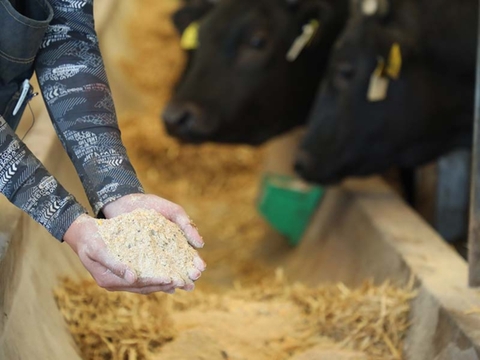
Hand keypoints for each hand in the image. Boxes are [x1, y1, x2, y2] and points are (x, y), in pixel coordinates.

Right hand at [63, 214, 177, 293]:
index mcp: (109, 280)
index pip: (137, 284)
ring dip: (161, 284)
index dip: (155, 282)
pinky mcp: (121, 273)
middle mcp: (114, 283)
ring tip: (179, 284)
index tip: (172, 279)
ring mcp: (117, 280)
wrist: (80, 232)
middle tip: (182, 283)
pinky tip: (166, 278)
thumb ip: (115, 264)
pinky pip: (140, 278)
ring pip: (143, 285)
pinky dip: (153, 279)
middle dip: (163, 285)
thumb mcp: (99, 249)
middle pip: (143, 287)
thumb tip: (132, 277)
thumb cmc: (90, 237)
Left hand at [101, 193, 205, 287]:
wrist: (125, 201)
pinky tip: (158, 285)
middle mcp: (166, 251)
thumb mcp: (173, 212)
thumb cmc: (152, 205)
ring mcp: (151, 256)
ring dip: (173, 280)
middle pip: (179, 266)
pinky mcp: (136, 259)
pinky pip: (146, 270)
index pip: (189, 255)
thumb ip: (187, 225)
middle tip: (193, 281)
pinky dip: (153, 278)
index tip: (201, 268)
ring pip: (164, 271)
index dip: (195, 262)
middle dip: (187, 274)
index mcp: (177, 240)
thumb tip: (201, 245)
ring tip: (179, 287)